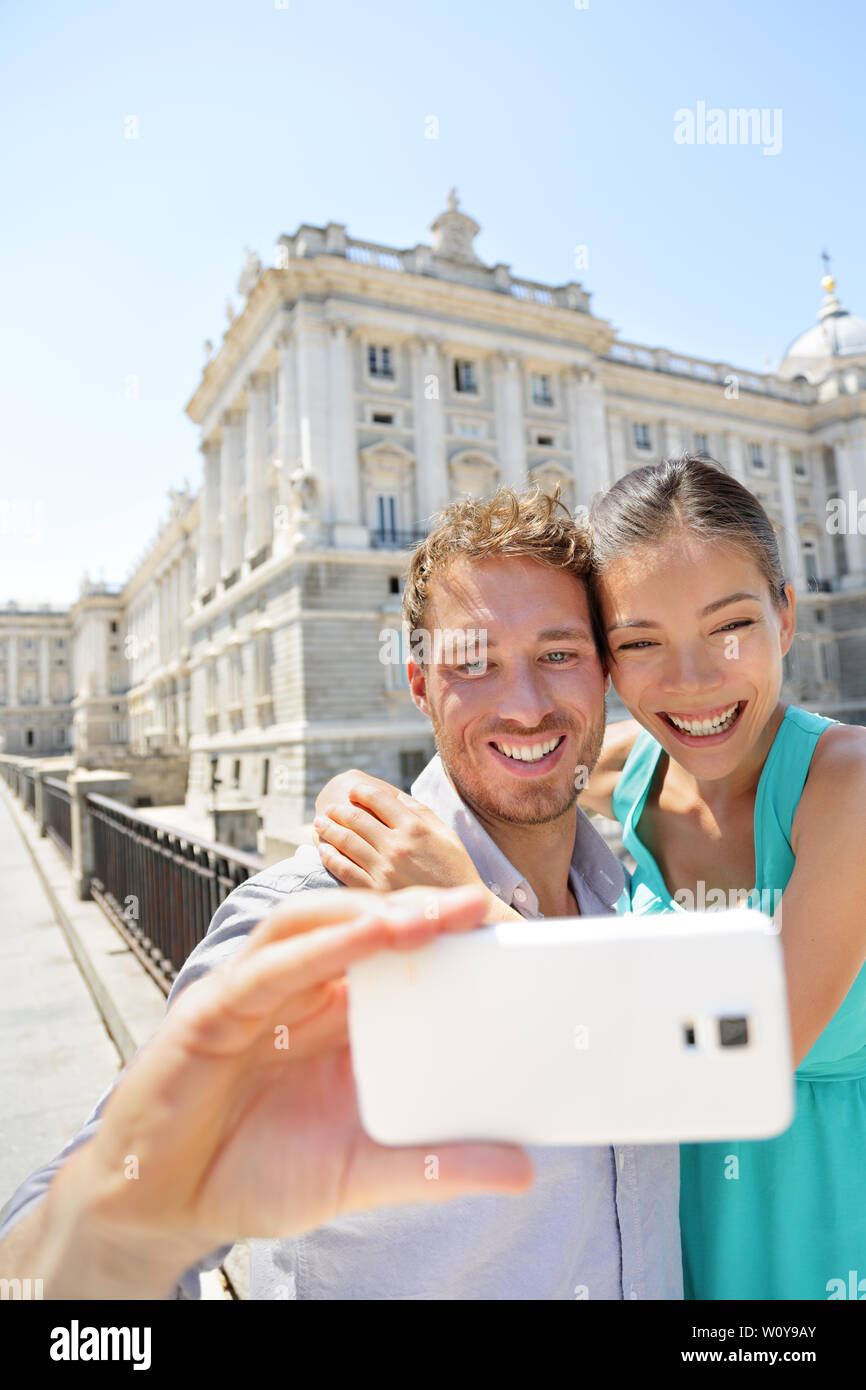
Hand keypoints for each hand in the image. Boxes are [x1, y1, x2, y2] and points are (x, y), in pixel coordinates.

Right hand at [55, 885, 532, 1286]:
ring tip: (424, 917)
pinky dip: (317, 947)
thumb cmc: (256, 1174)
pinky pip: (268, 965)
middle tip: (473, 905)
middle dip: (415, 911)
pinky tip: (360, 939)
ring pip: (312, 928)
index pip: (393, 959)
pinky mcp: (214, 1007)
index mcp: (336, 1020)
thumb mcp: (360, 1172)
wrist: (164, 1206)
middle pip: (359, 929)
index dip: (441, 939)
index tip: (497, 932)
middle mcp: (300, 994)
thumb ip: (432, 1167)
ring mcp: (256, 993)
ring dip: (367, 915)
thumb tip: (523, 1171)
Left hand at [314, 773, 483, 893]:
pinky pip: (344, 869)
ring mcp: (384, 869)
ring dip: (329, 829)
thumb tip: (398, 796)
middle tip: (330, 808)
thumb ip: (423, 813)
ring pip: (346, 841)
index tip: (353, 791)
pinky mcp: (375, 891)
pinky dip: (330, 857)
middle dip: (339, 809)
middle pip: (357, 819)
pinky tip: (324, 850)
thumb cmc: (457, 872)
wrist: (464, 914)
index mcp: (415, 828)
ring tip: (320, 823)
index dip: (362, 791)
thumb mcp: (448, 835)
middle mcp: (397, 846)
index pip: (379, 799)